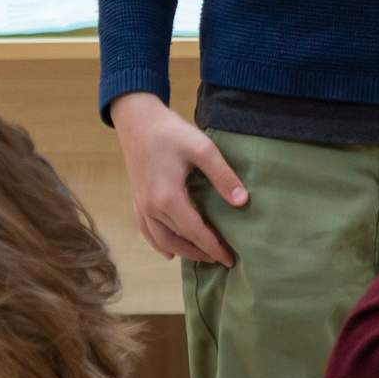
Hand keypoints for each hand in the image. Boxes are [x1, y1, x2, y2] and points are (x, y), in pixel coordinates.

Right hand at [110, 92, 245, 265]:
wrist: (136, 118)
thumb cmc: (170, 131)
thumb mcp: (202, 148)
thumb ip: (223, 176)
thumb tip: (242, 201)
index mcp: (168, 198)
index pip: (196, 232)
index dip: (214, 247)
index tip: (231, 259)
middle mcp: (152, 208)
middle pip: (179, 240)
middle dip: (201, 253)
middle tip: (222, 259)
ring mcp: (141, 205)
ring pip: (162, 239)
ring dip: (182, 251)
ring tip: (202, 256)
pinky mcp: (137, 198)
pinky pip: (147, 230)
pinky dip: (159, 244)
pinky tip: (168, 252)